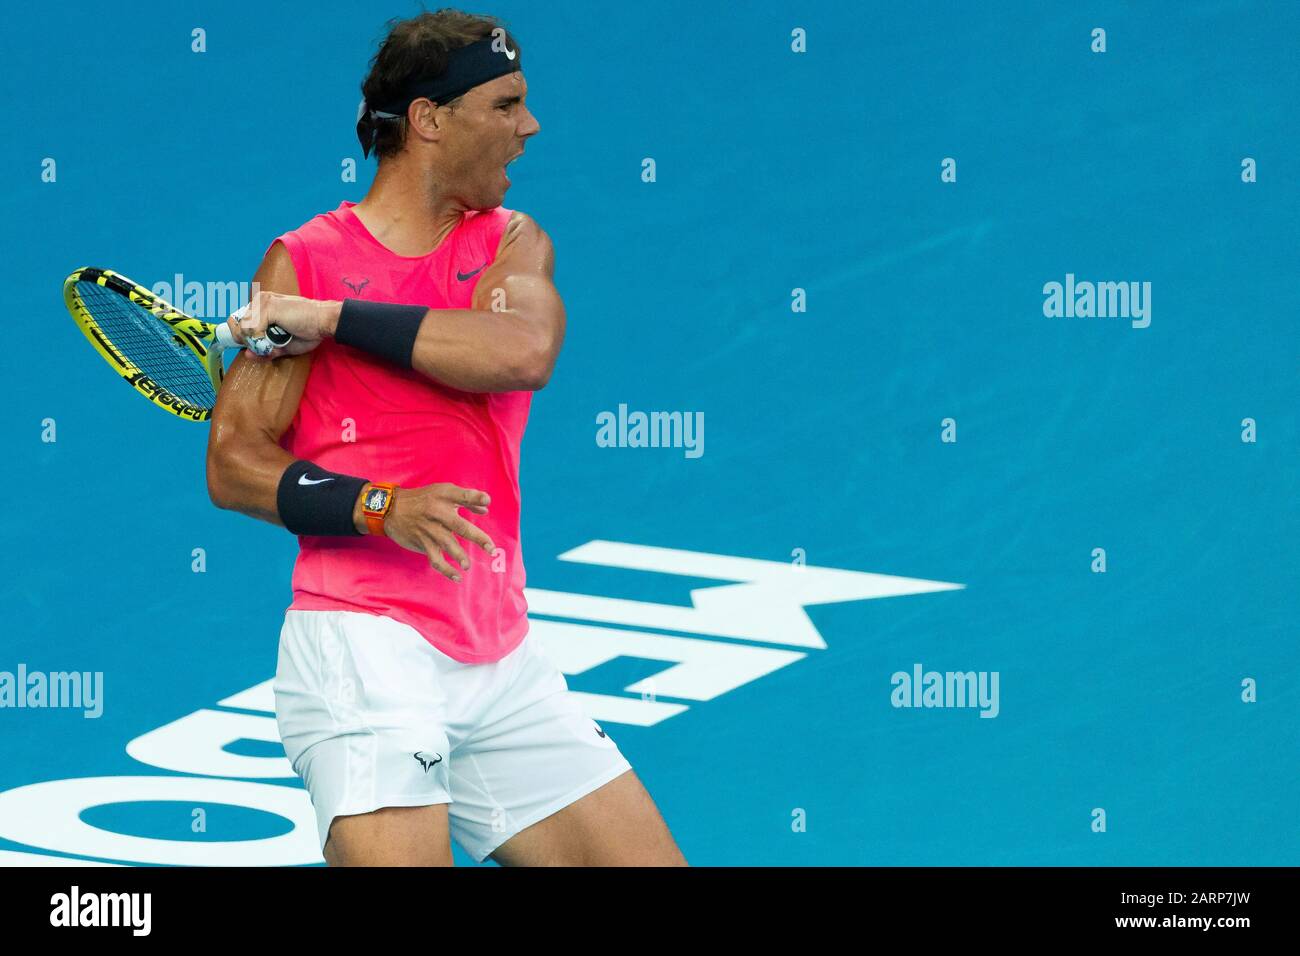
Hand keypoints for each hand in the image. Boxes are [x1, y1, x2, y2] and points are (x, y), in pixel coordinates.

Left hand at [225, 291, 340, 357]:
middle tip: (266, 347)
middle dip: (249, 341)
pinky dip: (262, 339)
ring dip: (256, 341)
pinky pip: (253, 329)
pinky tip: (277, 338)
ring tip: (274, 343)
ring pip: (244, 328)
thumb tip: (247, 354)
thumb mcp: (283, 345)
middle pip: (237, 325)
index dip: (243, 337)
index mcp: (262, 305)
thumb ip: (265, 349)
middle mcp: (260, 300)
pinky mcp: (268, 307)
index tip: (254, 345)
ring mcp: (263, 302)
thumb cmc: (308, 331)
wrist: (324, 322)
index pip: (238, 321)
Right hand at [367, 483, 495, 582]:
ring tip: (468, 565)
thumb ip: (466, 500)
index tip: (487, 500)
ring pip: (447, 544)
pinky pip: (435, 559)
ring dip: (459, 556)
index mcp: (444, 496)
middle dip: (477, 537)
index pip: (462, 496)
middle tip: (491, 549)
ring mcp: (429, 529)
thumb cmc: (423, 499)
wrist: (390, 508)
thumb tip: (485, 509)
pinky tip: (457, 578)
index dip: (475, 497)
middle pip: (460, 526)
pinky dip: (446, 570)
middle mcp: (436, 512)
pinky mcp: (422, 542)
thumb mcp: (442, 492)